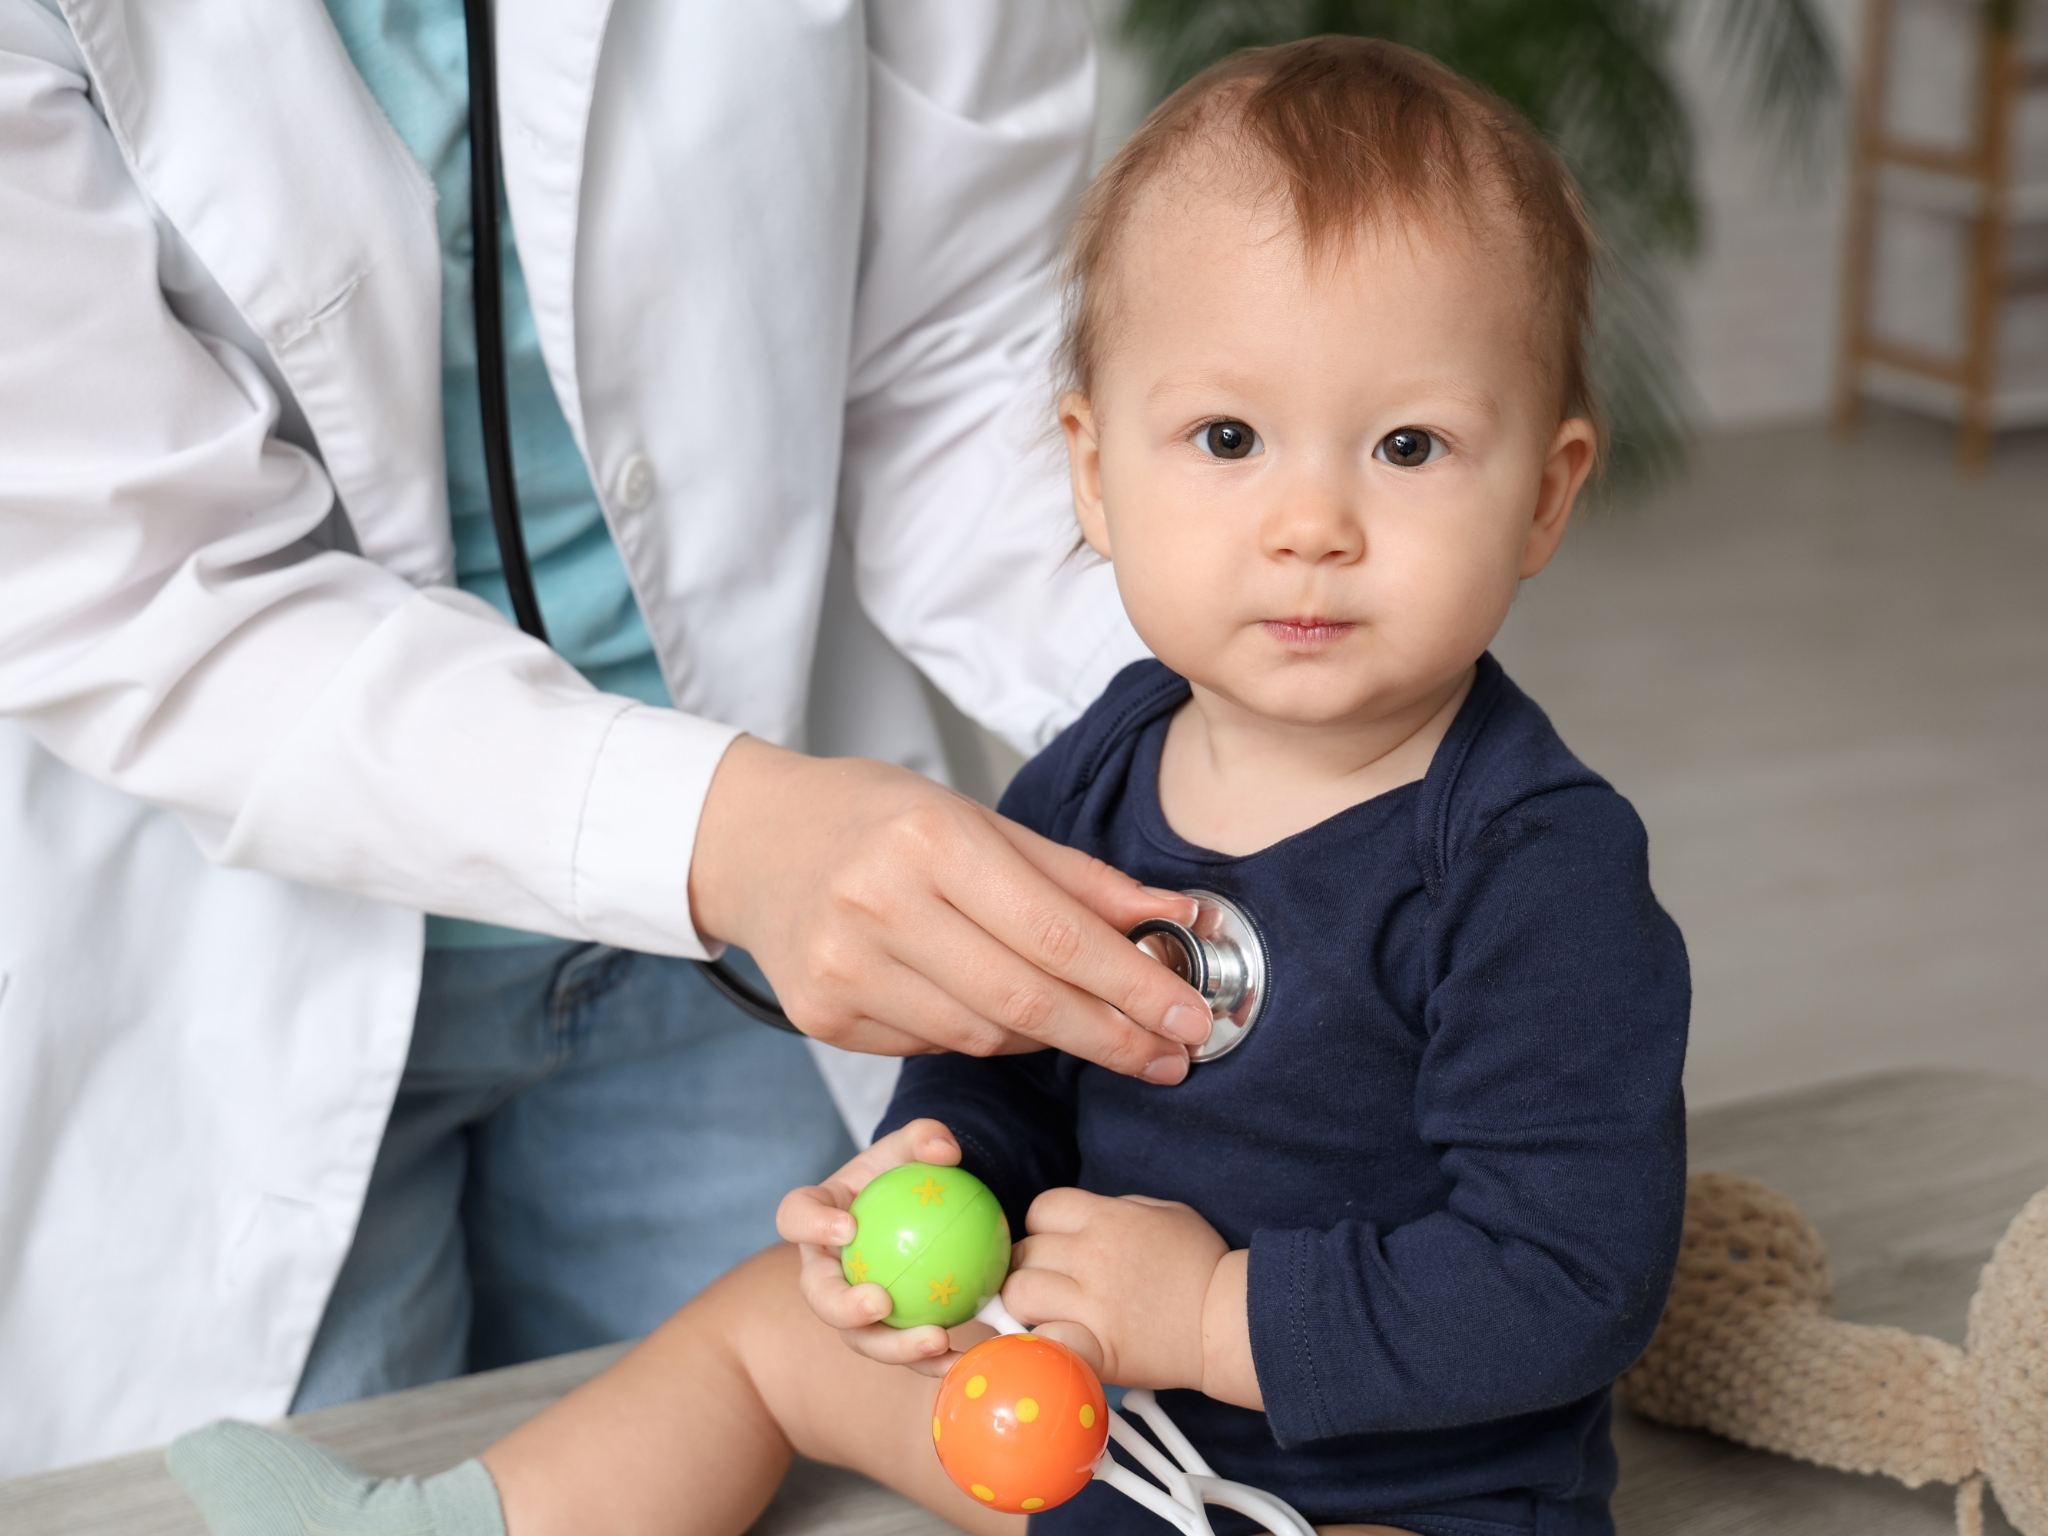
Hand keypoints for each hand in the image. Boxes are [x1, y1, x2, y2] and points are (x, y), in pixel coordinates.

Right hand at [688, 736, 1210, 1077]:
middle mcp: (879, 904)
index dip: (1134, 986)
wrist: (755, 841)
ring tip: (1099, 1031)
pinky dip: (986, 1037)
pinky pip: (934, 1046)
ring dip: (1054, 1039)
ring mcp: (845, 967)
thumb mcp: (979, 820)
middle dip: (1114, 1036)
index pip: (1057, 935)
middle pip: (1026, 999)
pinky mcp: (823, 1016)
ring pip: (984, 1035)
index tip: (1190, 1018)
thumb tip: (1175, 918)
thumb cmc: (879, 820)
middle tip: (1172, 1056)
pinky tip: (1007, 1017)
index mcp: (931, 839)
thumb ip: (1078, 880)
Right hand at [775, 1119, 998, 1374]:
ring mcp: (850, 1307)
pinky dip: (933, 1360)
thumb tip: (944, 1150)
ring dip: (895, 1347)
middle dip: (843, 1308)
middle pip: (819, 1296)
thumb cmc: (906, 1173)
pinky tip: (965, 1358)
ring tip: (936, 1340)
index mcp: (817, 1216)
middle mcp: (824, 1269)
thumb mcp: (913, 1147)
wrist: (923, 1212)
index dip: (811, 1225)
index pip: (796, 1216)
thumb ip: (925, 1137)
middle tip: (881, 1303)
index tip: (847, 1227)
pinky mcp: (883, 1333)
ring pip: (861, 1337)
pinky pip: (904, 1351)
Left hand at [999, 1188, 1228, 1391]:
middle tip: (1046, 1283)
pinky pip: (1042, 1340)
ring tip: (1044, 1312)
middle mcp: (1091, 1256)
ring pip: (1020, 1294)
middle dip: (1028, 1265)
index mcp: (1107, 1218)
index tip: (1052, 1245)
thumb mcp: (1166, 1214)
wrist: (1228, 1320)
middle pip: (1023, 1252)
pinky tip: (1055, 1340)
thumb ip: (1119, 1209)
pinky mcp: (1095, 1347)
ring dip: (1025, 1303)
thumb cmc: (1202, 1265)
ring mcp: (1090, 1303)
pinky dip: (1041, 1341)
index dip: (1041, 1227)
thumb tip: (1085, 1218)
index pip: (1041, 1209)